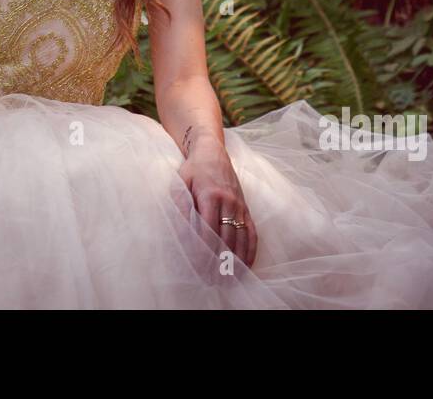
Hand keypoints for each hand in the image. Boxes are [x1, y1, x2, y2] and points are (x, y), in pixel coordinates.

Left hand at [178, 136, 257, 268]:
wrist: (212, 152)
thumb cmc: (193, 169)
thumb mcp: (181, 182)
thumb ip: (181, 204)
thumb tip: (181, 229)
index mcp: (211, 195)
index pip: (208, 228)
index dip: (204, 249)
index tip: (199, 266)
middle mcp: (229, 201)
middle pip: (226, 237)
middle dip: (219, 259)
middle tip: (212, 279)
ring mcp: (240, 205)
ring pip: (240, 237)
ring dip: (235, 259)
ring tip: (229, 278)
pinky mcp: (246, 208)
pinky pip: (252, 232)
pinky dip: (250, 250)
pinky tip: (246, 264)